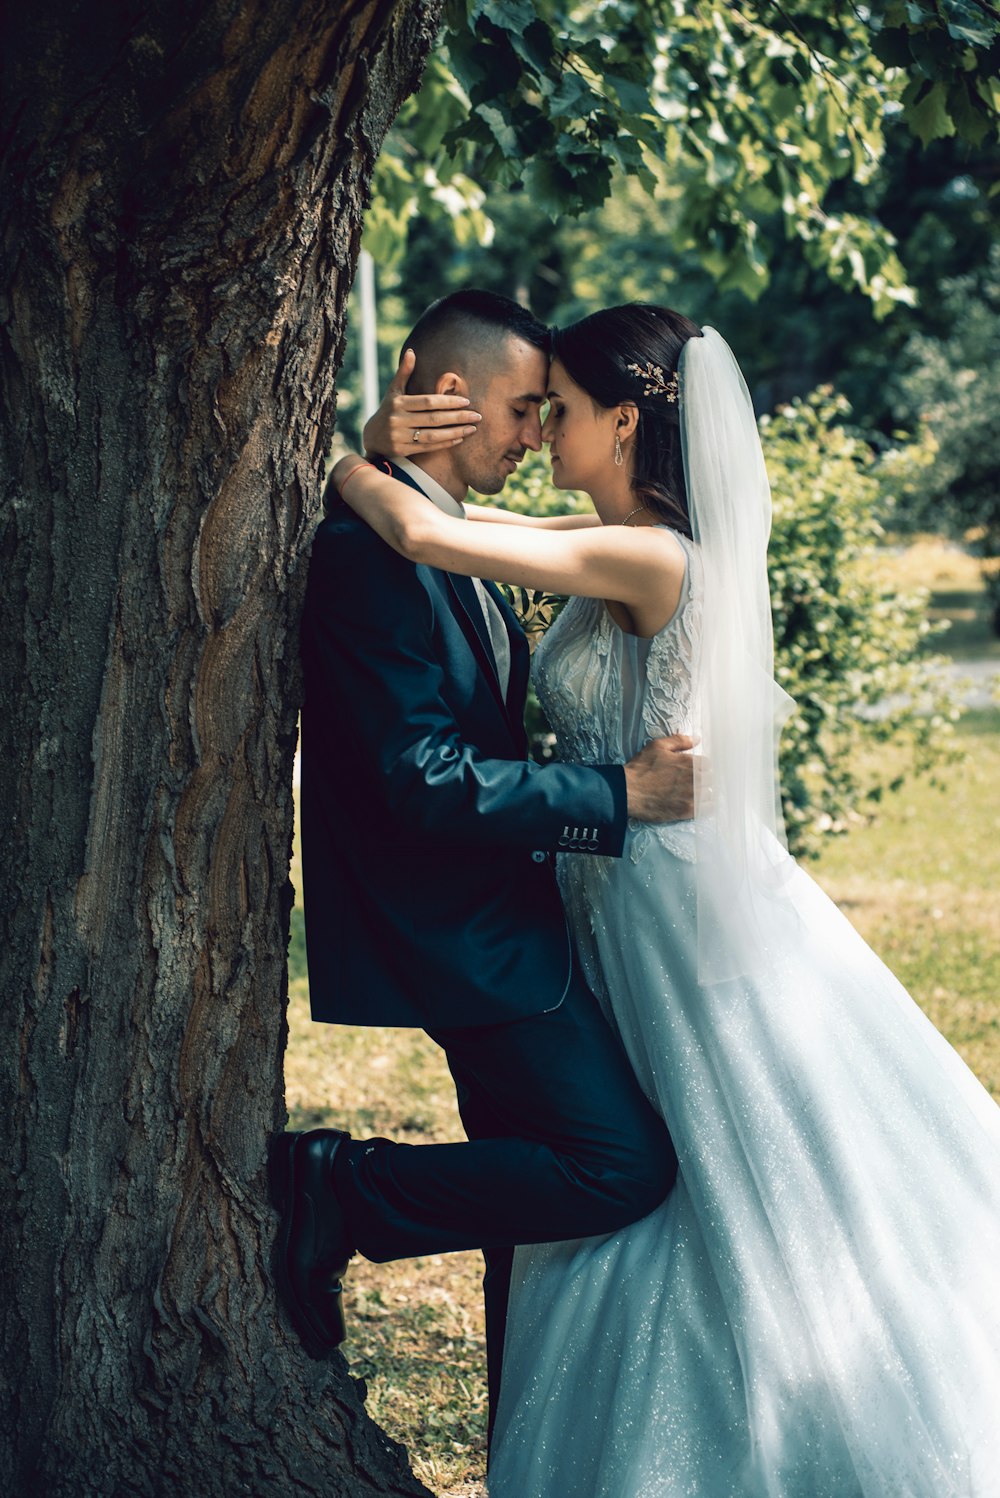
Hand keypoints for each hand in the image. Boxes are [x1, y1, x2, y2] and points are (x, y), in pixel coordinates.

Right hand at [362, 349, 481, 457]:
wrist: (371, 437)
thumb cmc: (388, 410)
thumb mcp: (393, 391)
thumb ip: (404, 372)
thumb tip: (412, 352)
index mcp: (398, 403)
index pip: (428, 402)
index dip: (448, 401)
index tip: (466, 401)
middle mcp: (398, 420)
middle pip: (433, 419)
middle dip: (457, 417)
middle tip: (477, 415)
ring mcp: (399, 437)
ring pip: (432, 435)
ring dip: (455, 432)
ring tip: (472, 429)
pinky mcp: (402, 451)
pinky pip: (428, 447)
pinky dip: (445, 443)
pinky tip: (459, 439)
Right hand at [623, 735, 703, 822]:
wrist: (628, 791)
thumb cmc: (641, 768)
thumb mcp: (657, 746)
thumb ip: (680, 741)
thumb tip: (697, 739)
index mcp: (690, 762)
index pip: (708, 764)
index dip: (700, 767)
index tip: (693, 770)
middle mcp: (694, 779)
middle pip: (710, 779)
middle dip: (703, 779)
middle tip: (691, 782)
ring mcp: (692, 796)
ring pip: (710, 794)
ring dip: (704, 793)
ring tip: (693, 794)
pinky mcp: (687, 811)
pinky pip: (706, 809)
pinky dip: (704, 807)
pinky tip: (696, 805)